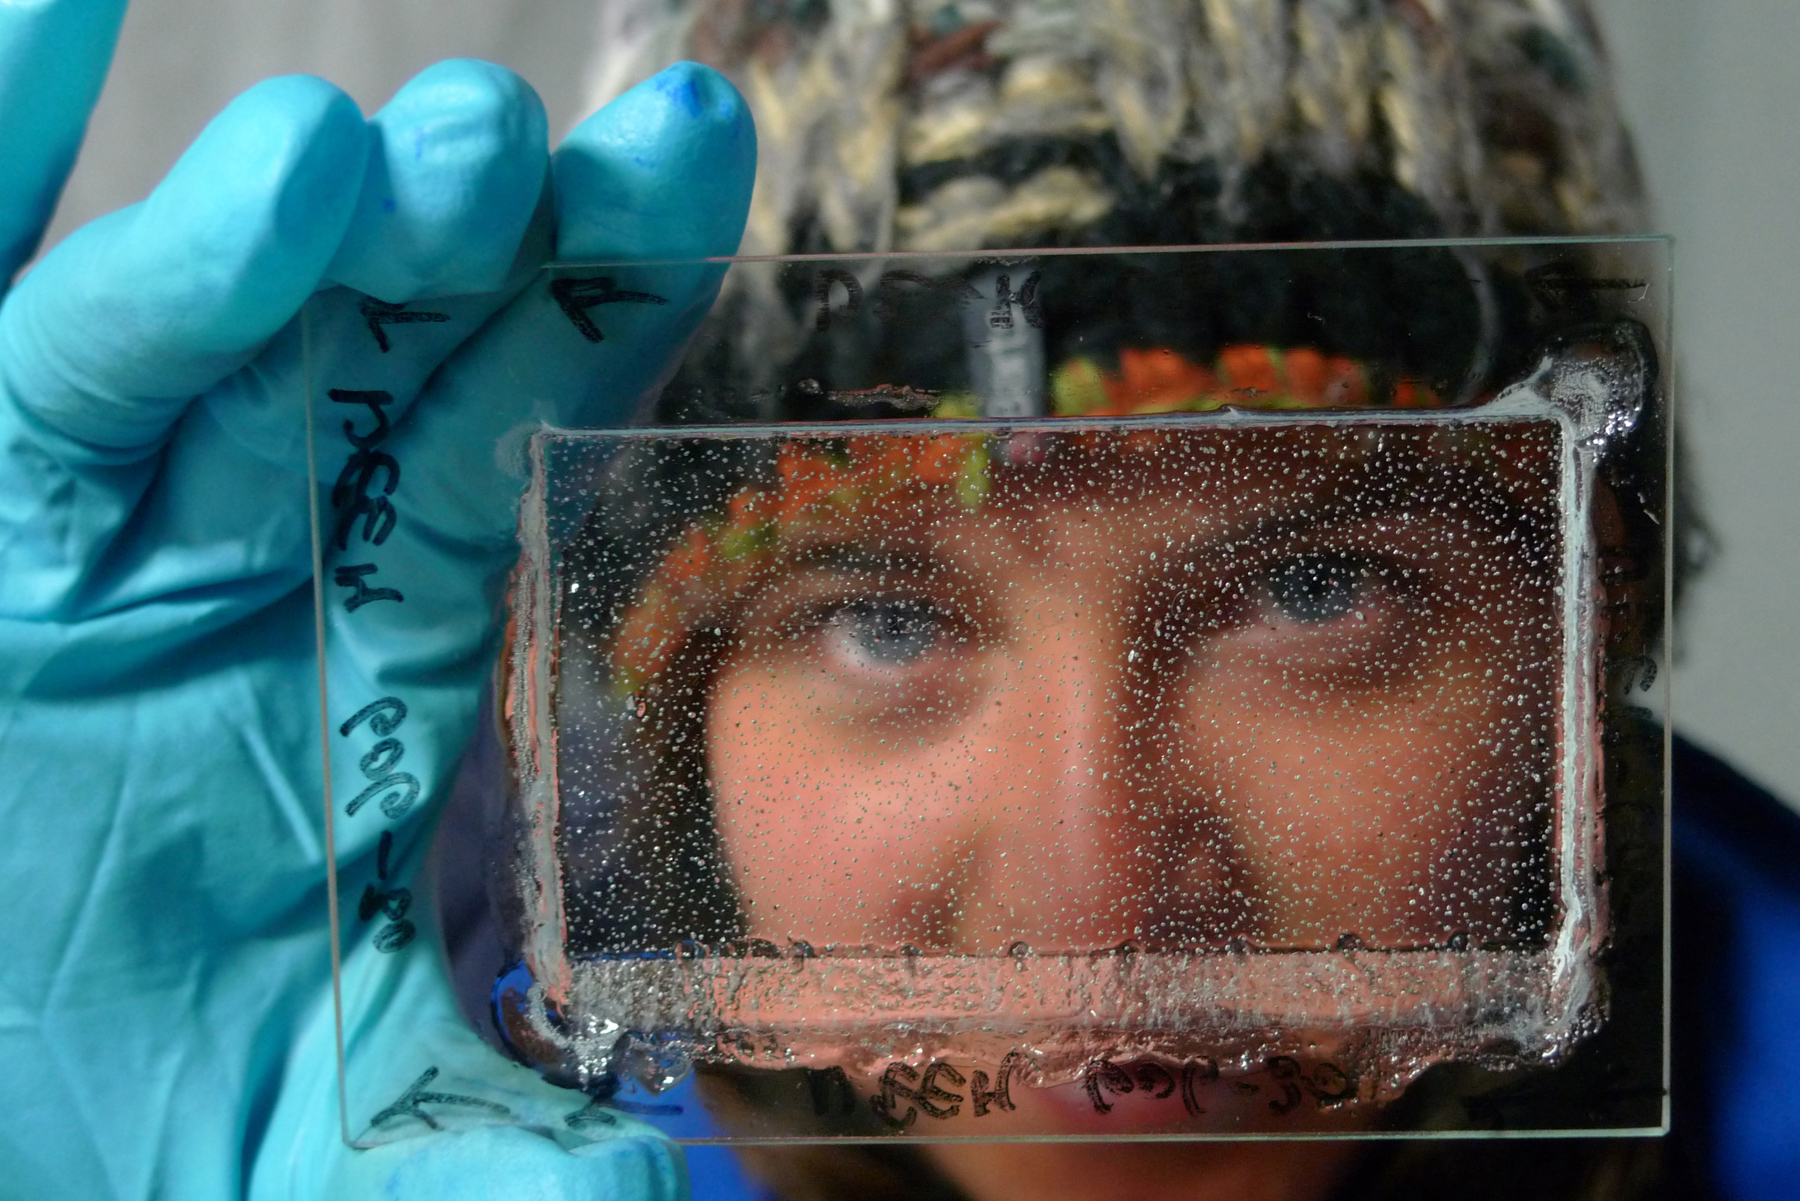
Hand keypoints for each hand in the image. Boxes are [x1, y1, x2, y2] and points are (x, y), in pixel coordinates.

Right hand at [0, 2, 754, 1195]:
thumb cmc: (104, 1122)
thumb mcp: (328, 1149)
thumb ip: (497, 1166)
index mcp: (362, 649)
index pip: (509, 433)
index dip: (605, 299)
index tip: (694, 167)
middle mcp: (223, 551)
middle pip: (373, 341)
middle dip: (464, 237)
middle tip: (537, 156)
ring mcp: (48, 518)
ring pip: (160, 325)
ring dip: (251, 229)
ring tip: (351, 156)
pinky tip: (40, 25)